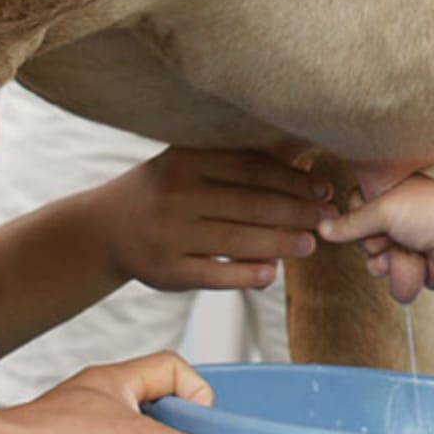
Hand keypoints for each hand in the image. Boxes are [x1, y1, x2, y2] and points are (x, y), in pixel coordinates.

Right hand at [96, 147, 334, 289]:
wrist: (106, 229)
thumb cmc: (166, 190)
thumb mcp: (190, 164)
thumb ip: (237, 161)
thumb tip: (301, 157)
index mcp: (186, 161)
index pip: (252, 169)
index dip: (293, 180)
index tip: (323, 188)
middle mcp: (176, 195)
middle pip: (250, 204)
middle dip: (296, 212)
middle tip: (327, 218)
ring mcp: (170, 234)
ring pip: (237, 241)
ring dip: (280, 244)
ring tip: (310, 245)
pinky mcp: (166, 271)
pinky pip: (214, 275)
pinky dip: (245, 276)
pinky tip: (271, 275)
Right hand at [318, 176, 433, 302]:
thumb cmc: (432, 212)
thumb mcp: (383, 208)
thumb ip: (350, 222)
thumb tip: (322, 229)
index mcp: (389, 195)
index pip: (352, 207)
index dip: (356, 214)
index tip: (371, 211)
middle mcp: (395, 220)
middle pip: (360, 240)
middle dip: (375, 241)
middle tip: (394, 232)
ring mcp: (404, 246)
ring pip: (373, 265)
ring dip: (389, 260)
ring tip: (409, 249)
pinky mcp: (414, 271)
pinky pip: (393, 283)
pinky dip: (405, 276)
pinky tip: (420, 264)